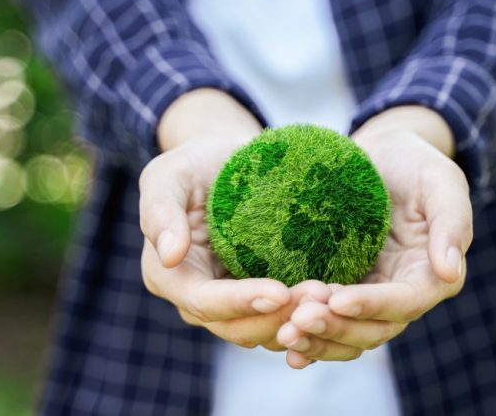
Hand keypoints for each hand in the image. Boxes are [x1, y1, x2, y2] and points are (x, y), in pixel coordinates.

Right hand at [140, 88, 323, 349]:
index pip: (205, 302)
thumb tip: (169, 255)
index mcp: (169, 276)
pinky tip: (335, 300)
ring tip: (332, 298)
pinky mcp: (260, 302)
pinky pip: (283, 322)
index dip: (241, 302)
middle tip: (319, 296)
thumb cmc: (196, 164)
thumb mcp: (170, 174)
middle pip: (237, 326)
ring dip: (298, 323)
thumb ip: (160, 211)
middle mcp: (198, 300)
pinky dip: (307, 319)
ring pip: (264, 331)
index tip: (280, 292)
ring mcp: (231, 306)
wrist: (229, 163)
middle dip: (278, 317)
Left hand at [277, 106, 472, 367]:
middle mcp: (402, 293)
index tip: (337, 300)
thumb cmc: (415, 162)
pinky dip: (309, 337)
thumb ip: (452, 222)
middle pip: (374, 328)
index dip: (372, 305)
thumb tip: (450, 271)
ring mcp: (371, 295)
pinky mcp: (344, 290)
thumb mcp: (441, 180)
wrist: (381, 155)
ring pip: (349, 334)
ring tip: (283, 334)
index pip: (405, 302)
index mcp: (431, 274)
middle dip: (336, 328)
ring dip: (318, 339)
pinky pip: (329, 323)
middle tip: (297, 320)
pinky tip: (280, 341)